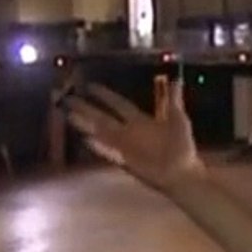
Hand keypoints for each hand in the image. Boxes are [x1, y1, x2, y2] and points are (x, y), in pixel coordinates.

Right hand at [66, 82, 205, 191]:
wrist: (183, 172)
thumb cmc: (182, 145)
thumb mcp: (178, 119)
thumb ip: (174, 101)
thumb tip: (177, 79)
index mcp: (140, 120)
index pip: (118, 105)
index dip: (105, 96)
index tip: (90, 86)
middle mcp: (129, 132)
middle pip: (103, 118)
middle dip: (86, 109)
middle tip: (69, 99)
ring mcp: (125, 147)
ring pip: (101, 133)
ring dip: (86, 125)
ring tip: (69, 116)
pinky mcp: (125, 162)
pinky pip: (108, 153)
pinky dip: (98, 147)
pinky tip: (87, 141)